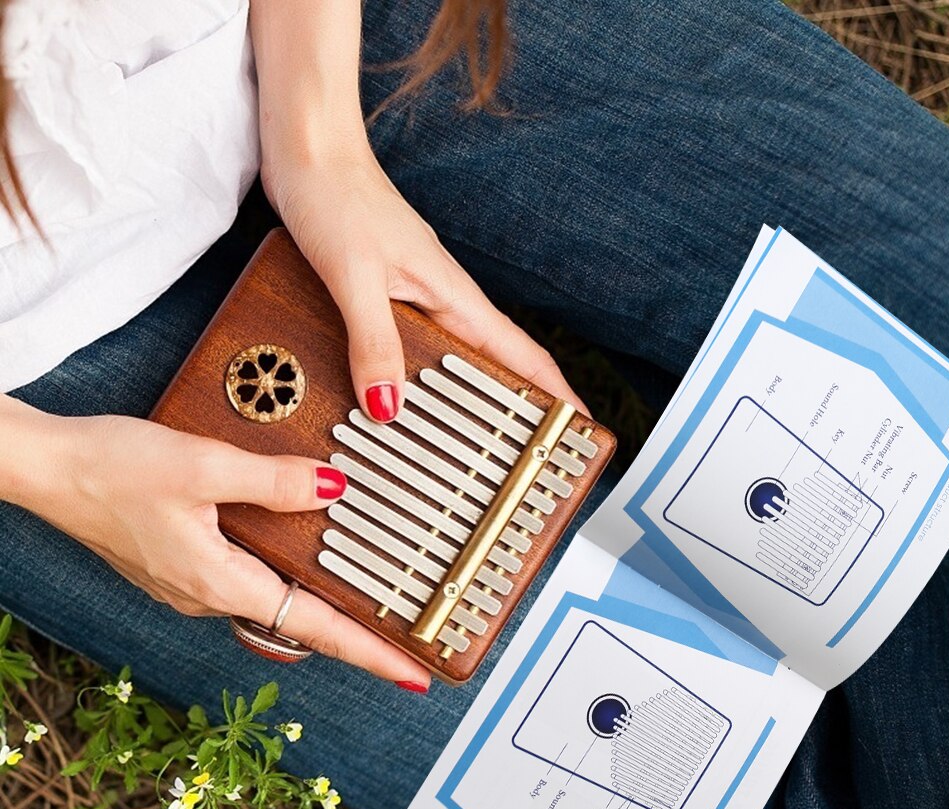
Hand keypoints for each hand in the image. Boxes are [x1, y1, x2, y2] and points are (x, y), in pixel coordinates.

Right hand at [20, 410, 431, 688]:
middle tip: (407, 639)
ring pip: (272, 597)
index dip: (371, 653)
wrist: (44, 469)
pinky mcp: (180, 565)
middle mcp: (208, 595)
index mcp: (220, 582)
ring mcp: (192, 584)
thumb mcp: (203, 465)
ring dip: (319, 601)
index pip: (315, 629)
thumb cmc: (110, 470)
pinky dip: (283, 575)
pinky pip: (246, 577)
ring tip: (369, 600)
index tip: (414, 674)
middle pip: (300, 621)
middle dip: (356, 633)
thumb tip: (333, 489)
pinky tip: (300, 556)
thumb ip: (275, 480)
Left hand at [264, 147, 587, 420]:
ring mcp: (416, 300)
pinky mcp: (385, 298)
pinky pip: (413, 351)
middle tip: (523, 458)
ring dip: (462, 401)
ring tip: (463, 447)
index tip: (580, 429)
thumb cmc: (336, 195)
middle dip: (517, 411)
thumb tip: (389, 405)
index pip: (523, 353)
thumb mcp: (355, 277)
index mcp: (454, 296)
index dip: (556, 394)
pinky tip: (393, 399)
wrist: (308, 150)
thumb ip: (373, 341)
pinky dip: (414, 381)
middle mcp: (443, 301)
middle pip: (494, 366)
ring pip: (451, 362)